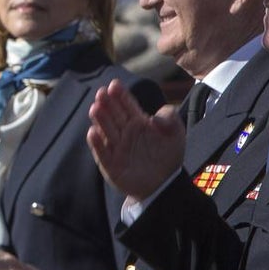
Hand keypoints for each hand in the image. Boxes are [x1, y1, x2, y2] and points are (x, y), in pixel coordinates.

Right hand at [86, 79, 185, 200]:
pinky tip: (92, 132)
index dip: (120, 95)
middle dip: (107, 103)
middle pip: (114, 115)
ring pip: (105, 131)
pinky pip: (102, 153)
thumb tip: (153, 117)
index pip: (127, 105)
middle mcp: (124, 133)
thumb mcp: (176, 134)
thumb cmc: (168, 156)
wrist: (165, 184)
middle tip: (101, 93)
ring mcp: (116, 148)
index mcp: (138, 123)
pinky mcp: (111, 164)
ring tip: (95, 108)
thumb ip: (170, 119)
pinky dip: (96, 143)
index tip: (114, 85)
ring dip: (100, 119)